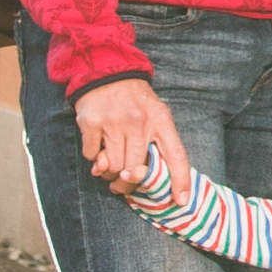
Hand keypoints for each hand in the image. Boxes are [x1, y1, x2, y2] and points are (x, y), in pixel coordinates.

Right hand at [74, 79, 182, 203]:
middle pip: (135, 170)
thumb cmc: (134, 99)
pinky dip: (94, 157)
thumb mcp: (155, 113)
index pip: (176, 154)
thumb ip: (156, 143)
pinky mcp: (91, 123)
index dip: (180, 180)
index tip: (180, 201)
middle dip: (128, 181)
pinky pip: (92, 156)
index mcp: (160, 119)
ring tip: (110, 159)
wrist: (105, 70)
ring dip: (109, 171)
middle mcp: (139, 121)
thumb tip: (142, 178)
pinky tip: (99, 143)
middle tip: (123, 181)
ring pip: (113, 168)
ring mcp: (114, 122)